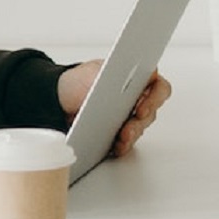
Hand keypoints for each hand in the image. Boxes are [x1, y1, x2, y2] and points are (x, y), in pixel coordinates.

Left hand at [57, 60, 171, 156]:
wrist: (59, 97)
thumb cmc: (79, 80)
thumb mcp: (94, 71)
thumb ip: (113, 72)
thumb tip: (131, 76)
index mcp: (136, 78)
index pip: (159, 87)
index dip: (155, 98)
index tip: (140, 109)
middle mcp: (137, 98)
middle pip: (151, 112)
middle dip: (139, 122)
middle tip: (127, 129)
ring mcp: (130, 116)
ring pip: (140, 128)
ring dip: (132, 134)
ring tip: (121, 139)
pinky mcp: (120, 131)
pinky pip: (127, 140)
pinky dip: (122, 144)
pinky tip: (116, 146)